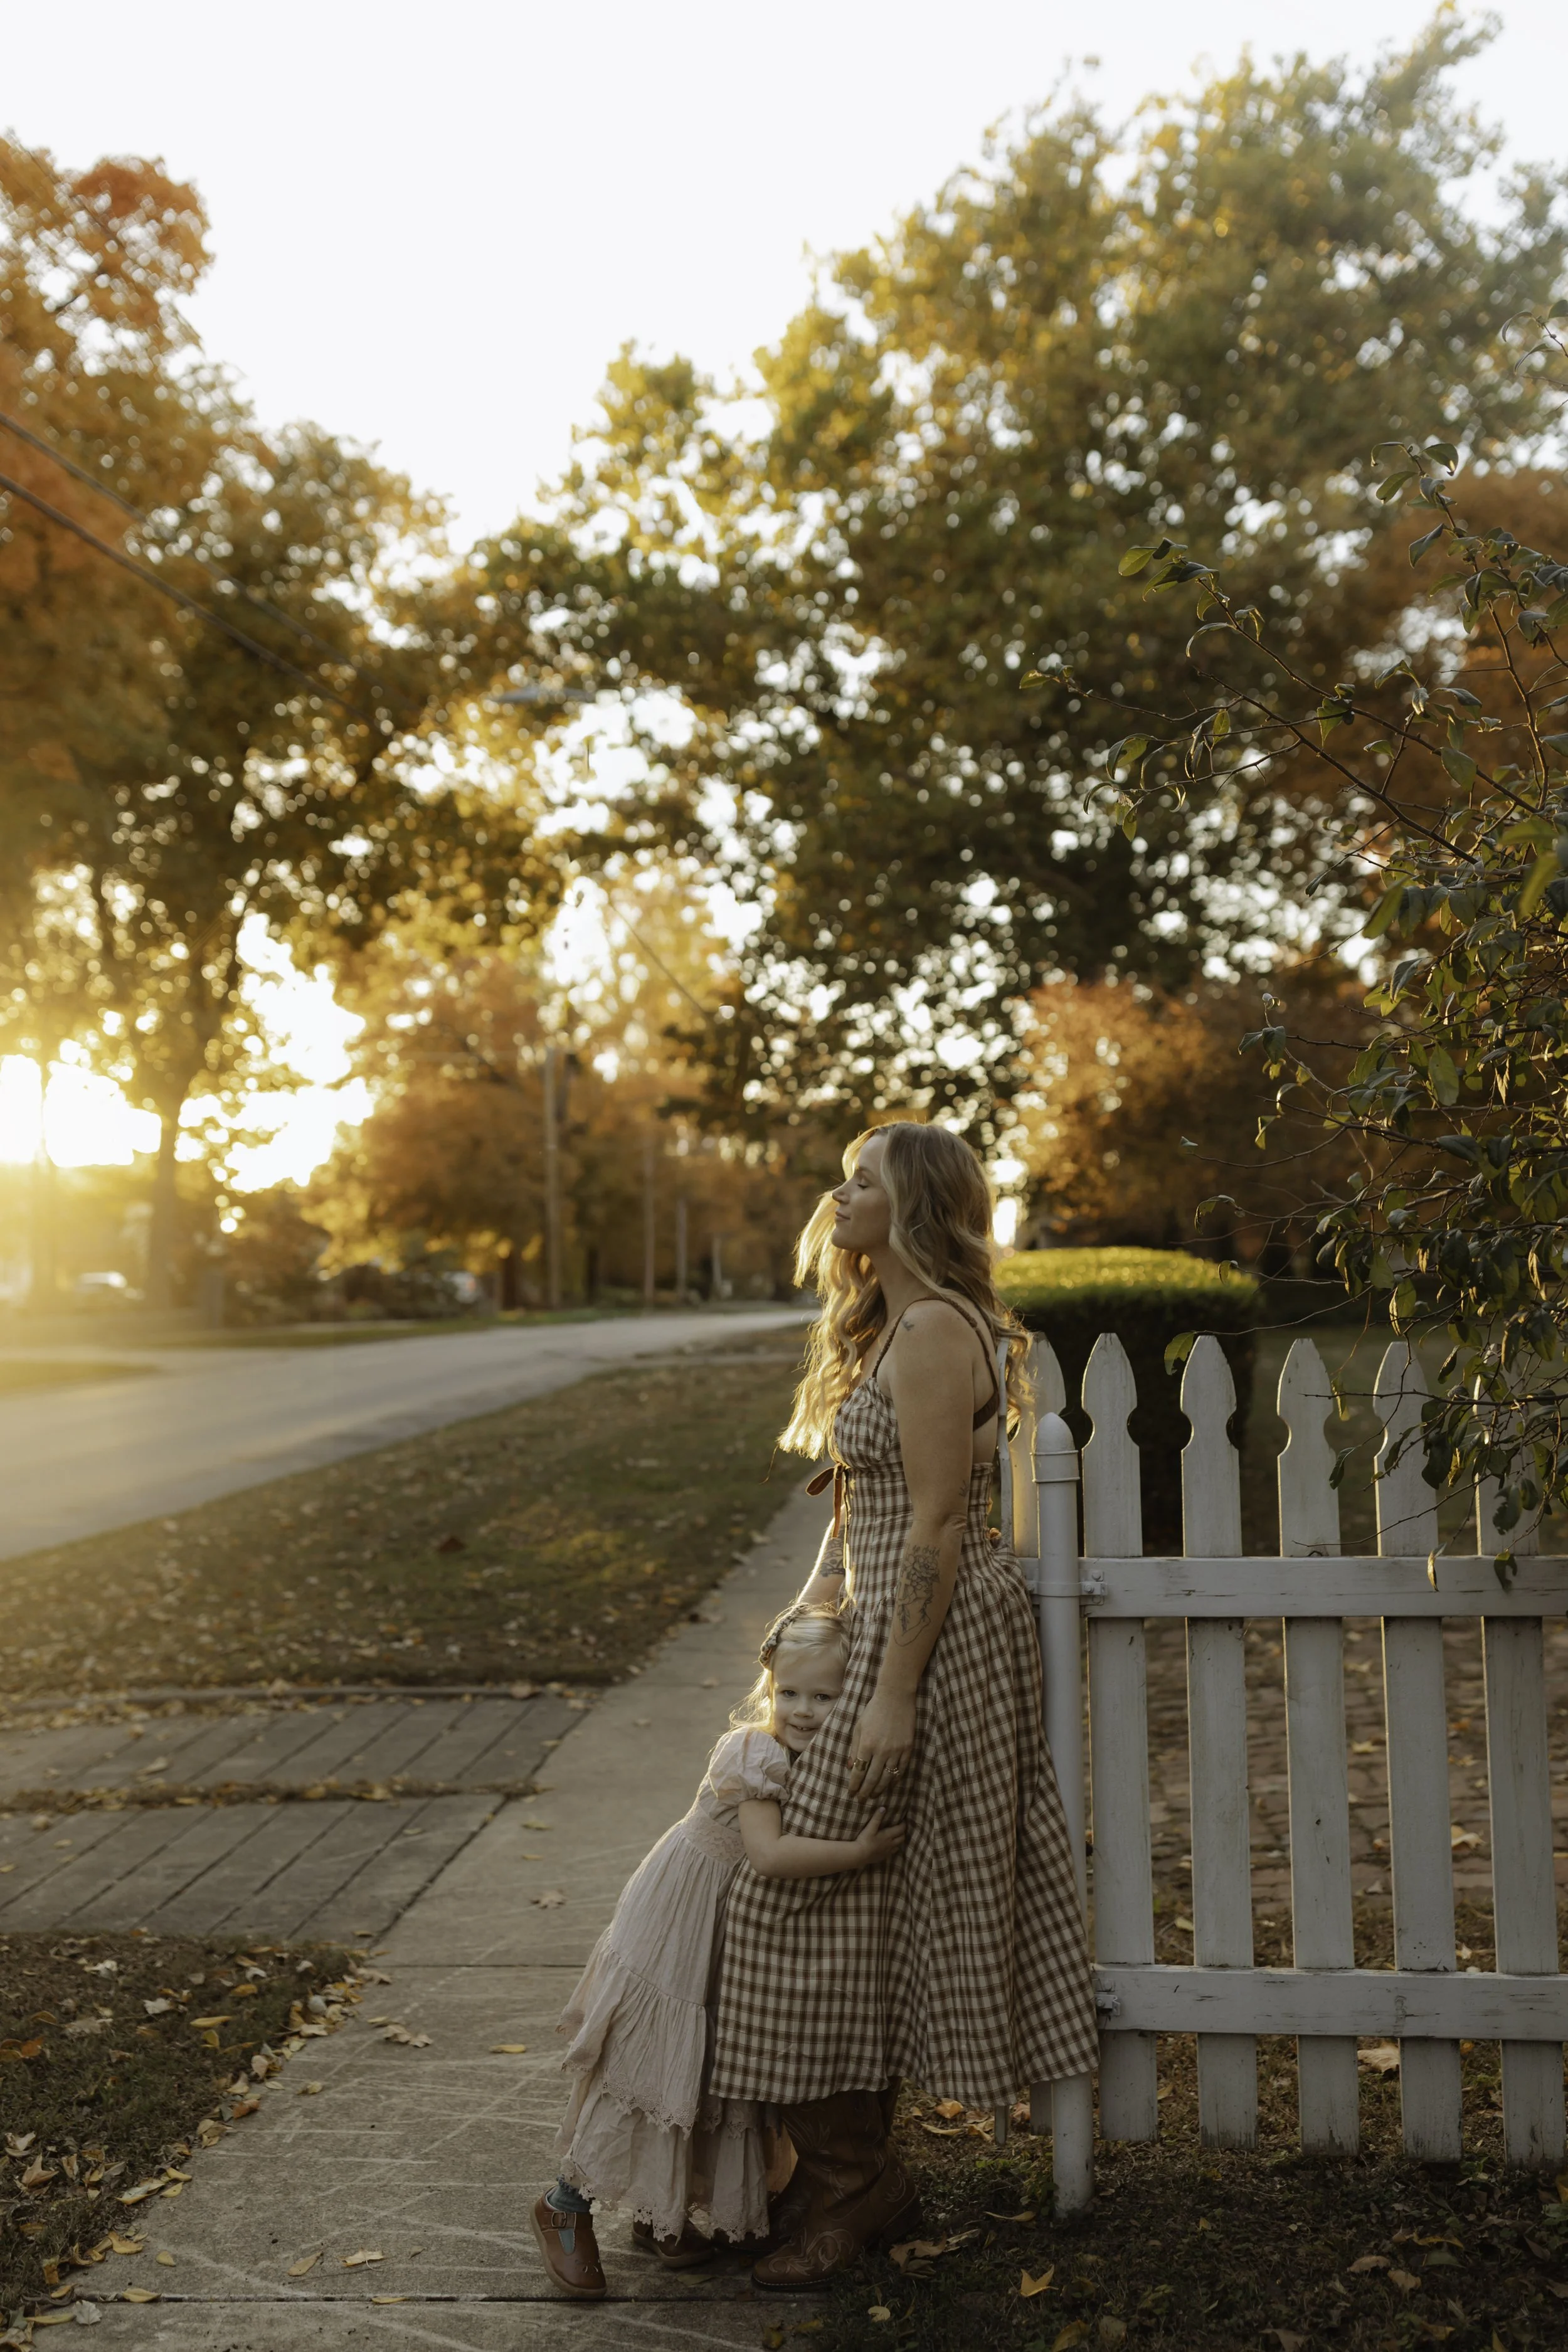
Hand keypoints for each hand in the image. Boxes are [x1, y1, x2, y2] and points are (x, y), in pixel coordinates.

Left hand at [847, 1687, 914, 1802]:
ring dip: (880, 1789)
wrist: (895, 1697)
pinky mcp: (908, 1748)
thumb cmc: (873, 1710)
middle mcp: (881, 1750)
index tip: (851, 1794)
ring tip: (874, 1796)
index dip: (854, 1785)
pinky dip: (894, 1780)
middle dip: (865, 1792)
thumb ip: (854, 1749)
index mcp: (866, 1744)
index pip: (859, 1772)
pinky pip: (901, 1770)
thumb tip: (850, 1768)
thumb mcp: (858, 1727)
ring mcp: (896, 1750)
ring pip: (887, 1778)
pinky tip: (889, 1785)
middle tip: (861, 1800)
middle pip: (872, 1779)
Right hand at [850, 1806, 905, 1867]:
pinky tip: (888, 1847)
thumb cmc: (865, 1840)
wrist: (860, 1855)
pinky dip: (892, 1849)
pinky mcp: (883, 1857)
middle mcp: (891, 1844)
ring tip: (895, 1837)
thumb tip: (883, 1808)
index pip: (901, 1829)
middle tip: (900, 1828)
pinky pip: (892, 1853)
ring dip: (898, 1841)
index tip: (903, 1820)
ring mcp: (887, 1852)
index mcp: (888, 1836)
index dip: (903, 1825)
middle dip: (902, 1833)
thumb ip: (877, 1818)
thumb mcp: (870, 1828)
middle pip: (902, 1838)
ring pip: (898, 1846)